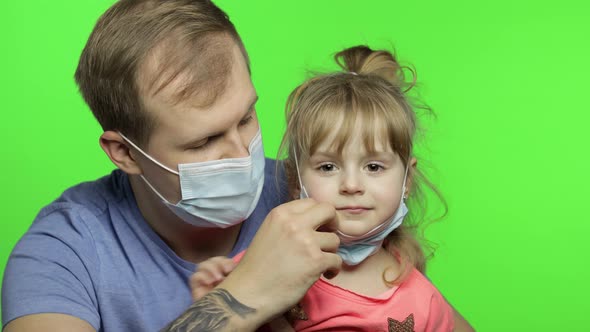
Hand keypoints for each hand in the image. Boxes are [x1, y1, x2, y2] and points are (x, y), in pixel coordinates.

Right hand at [190, 256, 235, 300]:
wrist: (222, 317)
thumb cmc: (232, 302)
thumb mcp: (236, 286)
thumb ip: (236, 277)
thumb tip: (238, 266)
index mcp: (223, 273)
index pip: (222, 260)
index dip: (226, 261)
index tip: (233, 267)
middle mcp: (213, 275)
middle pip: (212, 261)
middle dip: (219, 263)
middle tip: (226, 271)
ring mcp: (203, 281)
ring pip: (202, 265)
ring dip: (211, 268)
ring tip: (218, 278)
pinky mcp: (196, 288)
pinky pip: (194, 277)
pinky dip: (202, 276)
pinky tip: (209, 282)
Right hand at [217, 199, 341, 325]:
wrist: (248, 293)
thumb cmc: (257, 267)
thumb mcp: (269, 232)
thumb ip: (289, 224)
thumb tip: (316, 223)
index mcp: (281, 214)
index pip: (311, 202)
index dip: (319, 215)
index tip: (319, 227)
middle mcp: (294, 223)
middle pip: (328, 211)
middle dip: (333, 224)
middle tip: (327, 239)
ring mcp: (306, 241)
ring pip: (335, 240)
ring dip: (330, 252)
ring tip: (318, 264)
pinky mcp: (315, 261)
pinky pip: (337, 260)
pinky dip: (333, 269)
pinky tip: (324, 275)